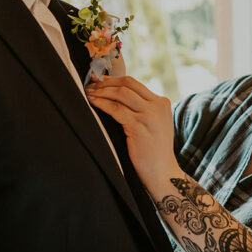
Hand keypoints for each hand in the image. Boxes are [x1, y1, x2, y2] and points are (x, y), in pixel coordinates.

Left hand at [86, 75, 178, 195]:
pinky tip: (93, 103)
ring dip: (102, 91)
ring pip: (121, 93)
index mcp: (161, 103)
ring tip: (89, 93)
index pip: (134, 83)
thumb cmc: (153, 151)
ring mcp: (149, 115)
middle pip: (128, 83)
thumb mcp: (154, 124)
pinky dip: (102, 104)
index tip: (99, 80)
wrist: (162, 172)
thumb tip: (116, 96)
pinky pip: (116, 109)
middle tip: (91, 85)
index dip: (113, 79)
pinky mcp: (139, 126)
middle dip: (106, 82)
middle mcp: (157, 106)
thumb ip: (142, 110)